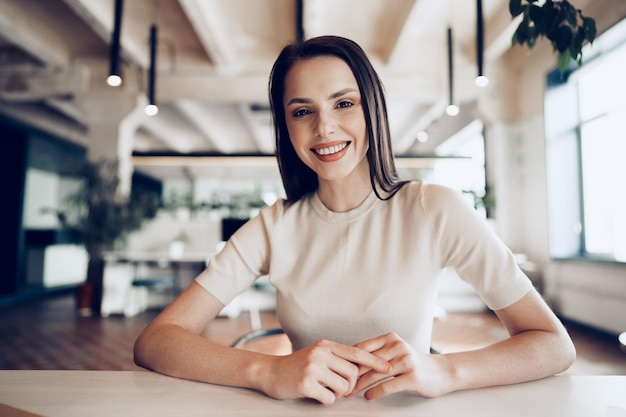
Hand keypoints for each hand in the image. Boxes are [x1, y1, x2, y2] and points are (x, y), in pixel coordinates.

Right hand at [259, 339, 390, 404]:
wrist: (270, 372)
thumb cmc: (297, 365)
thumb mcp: (317, 354)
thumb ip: (337, 357)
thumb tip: (361, 368)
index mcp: (326, 345)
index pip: (357, 352)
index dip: (375, 361)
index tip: (389, 367)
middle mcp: (320, 354)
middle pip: (352, 373)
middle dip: (351, 385)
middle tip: (340, 387)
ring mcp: (312, 368)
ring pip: (343, 387)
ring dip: (338, 394)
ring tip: (326, 389)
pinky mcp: (306, 383)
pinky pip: (329, 398)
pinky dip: (326, 400)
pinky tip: (316, 394)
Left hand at [350, 332, 448, 399]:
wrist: (441, 372)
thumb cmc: (414, 363)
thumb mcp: (395, 351)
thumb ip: (377, 353)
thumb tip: (350, 361)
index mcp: (390, 338)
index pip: (362, 347)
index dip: (349, 359)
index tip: (339, 369)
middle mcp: (398, 346)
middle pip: (367, 361)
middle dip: (352, 374)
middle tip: (341, 383)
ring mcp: (406, 361)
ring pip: (375, 374)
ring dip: (360, 385)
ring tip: (351, 392)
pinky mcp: (412, 377)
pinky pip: (388, 385)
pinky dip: (375, 392)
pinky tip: (368, 396)